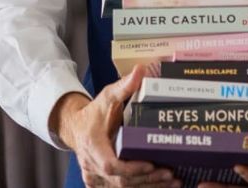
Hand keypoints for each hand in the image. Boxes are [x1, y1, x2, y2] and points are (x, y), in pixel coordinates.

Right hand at [51, 66, 178, 187]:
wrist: (75, 128)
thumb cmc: (93, 114)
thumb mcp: (107, 97)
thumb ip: (124, 86)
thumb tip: (140, 71)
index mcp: (93, 144)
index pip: (111, 165)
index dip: (131, 168)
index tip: (151, 164)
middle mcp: (91, 164)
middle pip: (121, 182)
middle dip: (147, 179)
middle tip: (171, 174)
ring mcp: (94, 177)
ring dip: (148, 187)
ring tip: (172, 182)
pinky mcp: (99, 184)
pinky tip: (158, 187)